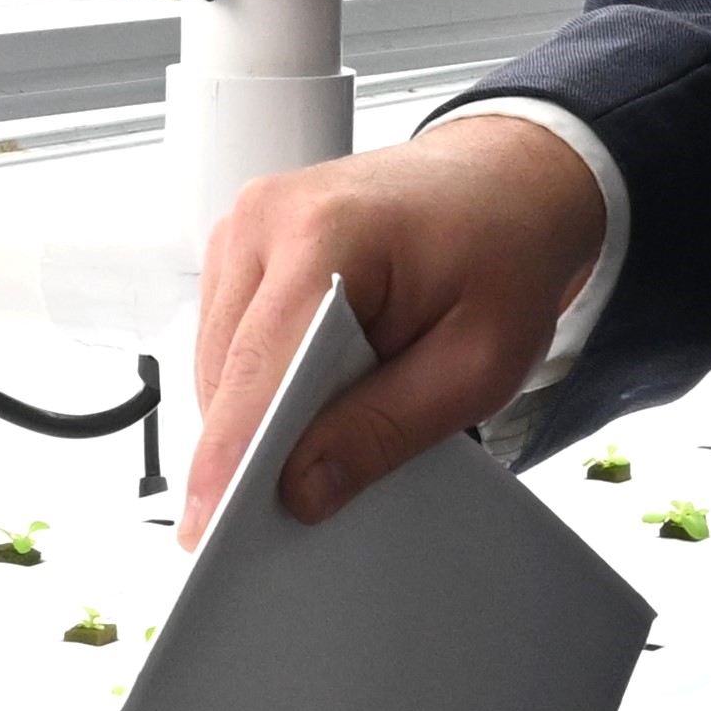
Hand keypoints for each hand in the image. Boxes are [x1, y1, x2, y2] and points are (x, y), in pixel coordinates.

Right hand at [183, 111, 609, 534]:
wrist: (505, 181)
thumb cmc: (503, 256)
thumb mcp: (477, 362)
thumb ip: (386, 428)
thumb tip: (301, 488)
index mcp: (326, 232)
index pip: (257, 366)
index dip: (229, 456)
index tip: (205, 529)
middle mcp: (265, 218)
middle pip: (227, 371)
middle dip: (256, 444)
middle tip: (304, 501)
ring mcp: (244, 227)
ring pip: (219, 363)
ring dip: (262, 412)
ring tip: (339, 419)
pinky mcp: (241, 247)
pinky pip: (229, 342)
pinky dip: (264, 383)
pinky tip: (320, 388)